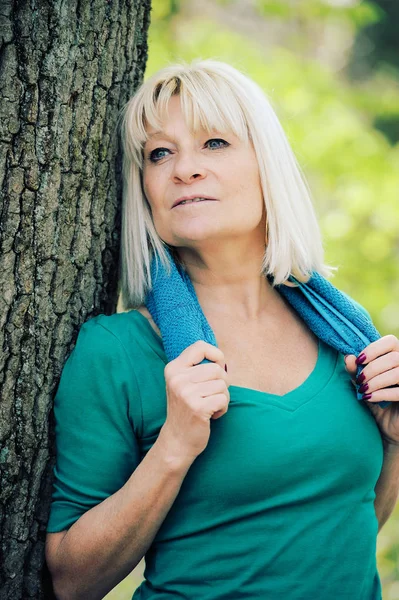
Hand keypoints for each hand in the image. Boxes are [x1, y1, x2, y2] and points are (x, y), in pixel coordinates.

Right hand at [161, 341, 229, 462]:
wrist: (177, 440)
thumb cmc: (186, 409)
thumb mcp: (183, 383)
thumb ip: (196, 368)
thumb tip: (221, 359)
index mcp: (173, 369)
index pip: (199, 347)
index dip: (215, 354)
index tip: (218, 367)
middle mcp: (177, 379)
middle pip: (216, 368)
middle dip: (222, 382)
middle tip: (212, 395)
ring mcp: (186, 393)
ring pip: (222, 384)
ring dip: (222, 397)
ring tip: (210, 406)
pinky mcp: (198, 408)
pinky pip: (224, 399)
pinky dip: (223, 408)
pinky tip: (212, 415)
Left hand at [344, 335, 398, 445]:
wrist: (388, 426)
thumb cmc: (377, 400)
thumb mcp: (363, 383)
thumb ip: (356, 370)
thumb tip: (348, 357)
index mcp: (398, 356)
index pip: (390, 341)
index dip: (373, 349)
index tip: (359, 361)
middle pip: (393, 357)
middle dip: (372, 368)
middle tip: (360, 380)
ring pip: (397, 372)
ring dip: (376, 381)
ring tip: (364, 389)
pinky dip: (381, 393)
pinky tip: (369, 398)